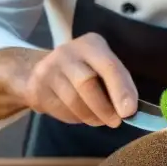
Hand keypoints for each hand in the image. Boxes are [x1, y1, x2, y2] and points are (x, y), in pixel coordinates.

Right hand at [23, 33, 137, 127]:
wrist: (41, 71)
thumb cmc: (83, 70)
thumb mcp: (101, 66)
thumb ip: (116, 82)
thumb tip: (130, 110)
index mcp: (90, 44)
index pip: (108, 66)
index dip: (121, 90)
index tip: (129, 111)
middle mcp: (67, 52)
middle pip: (87, 83)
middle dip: (105, 107)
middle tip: (115, 121)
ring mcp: (48, 69)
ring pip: (73, 101)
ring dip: (91, 116)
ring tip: (99, 119)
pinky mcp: (36, 88)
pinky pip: (60, 110)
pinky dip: (75, 118)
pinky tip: (80, 114)